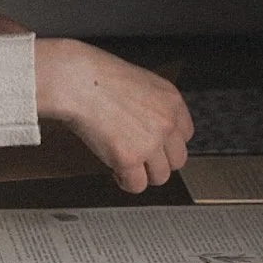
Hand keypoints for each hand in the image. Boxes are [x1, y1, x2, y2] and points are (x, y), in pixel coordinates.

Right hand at [33, 39, 193, 192]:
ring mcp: (149, 142)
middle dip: (157, 162)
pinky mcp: (129, 158)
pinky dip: (124, 181)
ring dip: (143, 174)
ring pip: (160, 177)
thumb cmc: (96, 77)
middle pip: (177, 160)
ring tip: (126, 165)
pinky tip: (115, 170)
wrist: (76, 81)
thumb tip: (149, 127)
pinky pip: (136, 185)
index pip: (185, 135)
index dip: (167, 143)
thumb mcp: (139, 83)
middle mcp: (166, 122)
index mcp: (171, 101)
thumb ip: (152, 106)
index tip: (155, 146)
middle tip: (140, 159)